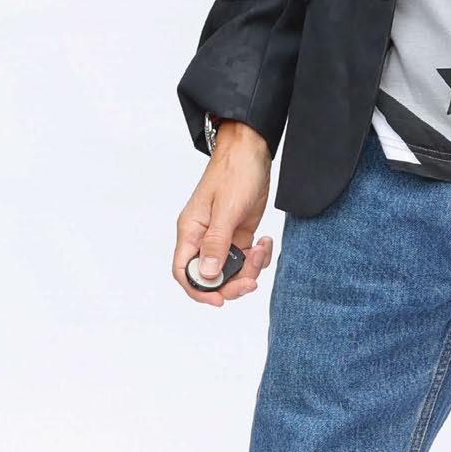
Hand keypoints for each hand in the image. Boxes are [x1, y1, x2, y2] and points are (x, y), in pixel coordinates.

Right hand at [173, 120, 275, 307]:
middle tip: (251, 282)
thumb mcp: (227, 208)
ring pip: (231, 270)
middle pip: (210, 277)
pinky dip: (258, 258)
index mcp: (190, 231)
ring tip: (262, 249)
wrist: (252, 151)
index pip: (184, 272)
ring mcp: (222, 237)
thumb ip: (216, 242)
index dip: (199, 291)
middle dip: (231, 284)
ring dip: (249, 269)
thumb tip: (207, 274)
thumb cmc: (234, 172)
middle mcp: (203, 238)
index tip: (219, 300)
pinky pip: (245, 259)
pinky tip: (266, 242)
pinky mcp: (239, 234)